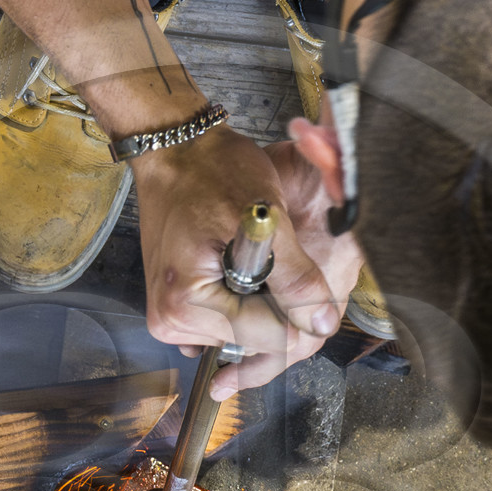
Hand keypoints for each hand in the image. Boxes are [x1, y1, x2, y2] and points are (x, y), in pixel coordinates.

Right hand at [131, 125, 343, 397]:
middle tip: (271, 255)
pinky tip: (238, 267)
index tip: (296, 267)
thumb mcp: (266, 219)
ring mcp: (170, 317)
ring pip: (243, 332)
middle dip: (274, 304)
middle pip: (254, 340)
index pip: (268, 338)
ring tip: (251, 256)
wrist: (177, 150)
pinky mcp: (175, 308)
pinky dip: (241, 299)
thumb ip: (296, 278)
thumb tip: (321, 324)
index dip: (296, 308)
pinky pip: (225, 321)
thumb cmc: (213, 171)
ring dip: (258, 300)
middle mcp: (171, 321)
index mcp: (187, 304)